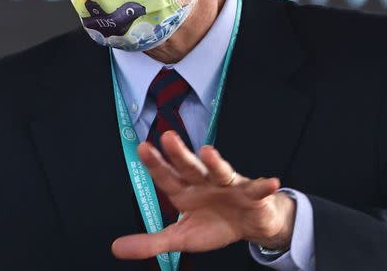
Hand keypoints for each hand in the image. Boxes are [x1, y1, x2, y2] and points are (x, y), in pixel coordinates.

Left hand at [112, 131, 296, 259]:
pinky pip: (257, 190)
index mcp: (184, 191)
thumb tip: (116, 248)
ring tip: (208, 152)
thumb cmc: (212, 224)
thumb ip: (151, 242)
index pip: (166, 177)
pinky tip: (270, 182)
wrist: (250, 224)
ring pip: (220, 172)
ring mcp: (228, 186)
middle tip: (168, 137)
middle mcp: (203, 182)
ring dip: (215, 163)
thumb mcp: (180, 237)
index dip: (155, 164)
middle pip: (189, 167)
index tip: (142, 148)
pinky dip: (263, 186)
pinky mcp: (252, 195)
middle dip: (179, 154)